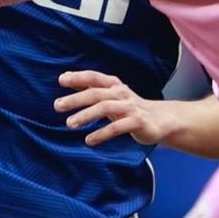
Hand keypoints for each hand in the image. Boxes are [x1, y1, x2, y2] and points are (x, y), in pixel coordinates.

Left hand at [56, 70, 175, 145]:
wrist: (161, 120)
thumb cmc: (130, 108)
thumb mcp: (110, 96)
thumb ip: (90, 88)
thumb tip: (66, 77)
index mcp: (114, 85)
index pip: (94, 77)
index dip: (78, 77)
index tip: (61, 80)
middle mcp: (121, 93)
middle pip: (96, 93)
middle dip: (75, 99)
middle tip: (57, 105)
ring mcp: (131, 107)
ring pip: (105, 108)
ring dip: (86, 115)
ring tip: (69, 124)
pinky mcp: (138, 122)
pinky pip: (117, 127)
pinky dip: (102, 133)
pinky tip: (89, 140)